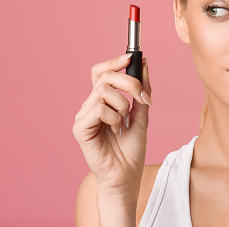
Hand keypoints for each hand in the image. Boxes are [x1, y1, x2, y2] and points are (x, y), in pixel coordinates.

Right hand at [72, 54, 152, 194]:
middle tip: (142, 98)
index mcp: (103, 101)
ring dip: (123, 105)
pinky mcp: (80, 128)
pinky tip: (117, 131)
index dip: (114, 62)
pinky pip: (99, 109)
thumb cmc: (131, 148)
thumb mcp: (142, 113)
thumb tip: (144, 64)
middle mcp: (90, 105)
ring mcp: (83, 116)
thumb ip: (141, 90)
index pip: (101, 72)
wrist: (127, 174)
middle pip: (105, 77)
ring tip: (125, 122)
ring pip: (103, 92)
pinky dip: (115, 118)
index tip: (131, 58)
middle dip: (129, 82)